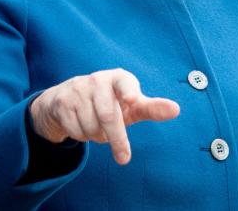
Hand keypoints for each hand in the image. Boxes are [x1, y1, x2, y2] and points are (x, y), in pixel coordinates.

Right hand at [29, 68, 179, 164]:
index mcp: (118, 78)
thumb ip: (152, 108)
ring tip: (98, 128)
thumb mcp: (130, 106)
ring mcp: (77, 90)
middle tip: (124, 159)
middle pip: (108, 115)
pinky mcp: (62, 102)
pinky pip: (76, 130)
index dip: (128, 91)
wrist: (65, 100)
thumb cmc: (109, 103)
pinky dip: (82, 136)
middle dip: (117, 139)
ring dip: (97, 136)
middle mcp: (97, 80)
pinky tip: (82, 126)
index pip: (124, 82)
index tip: (133, 100)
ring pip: (91, 126)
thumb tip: (176, 109)